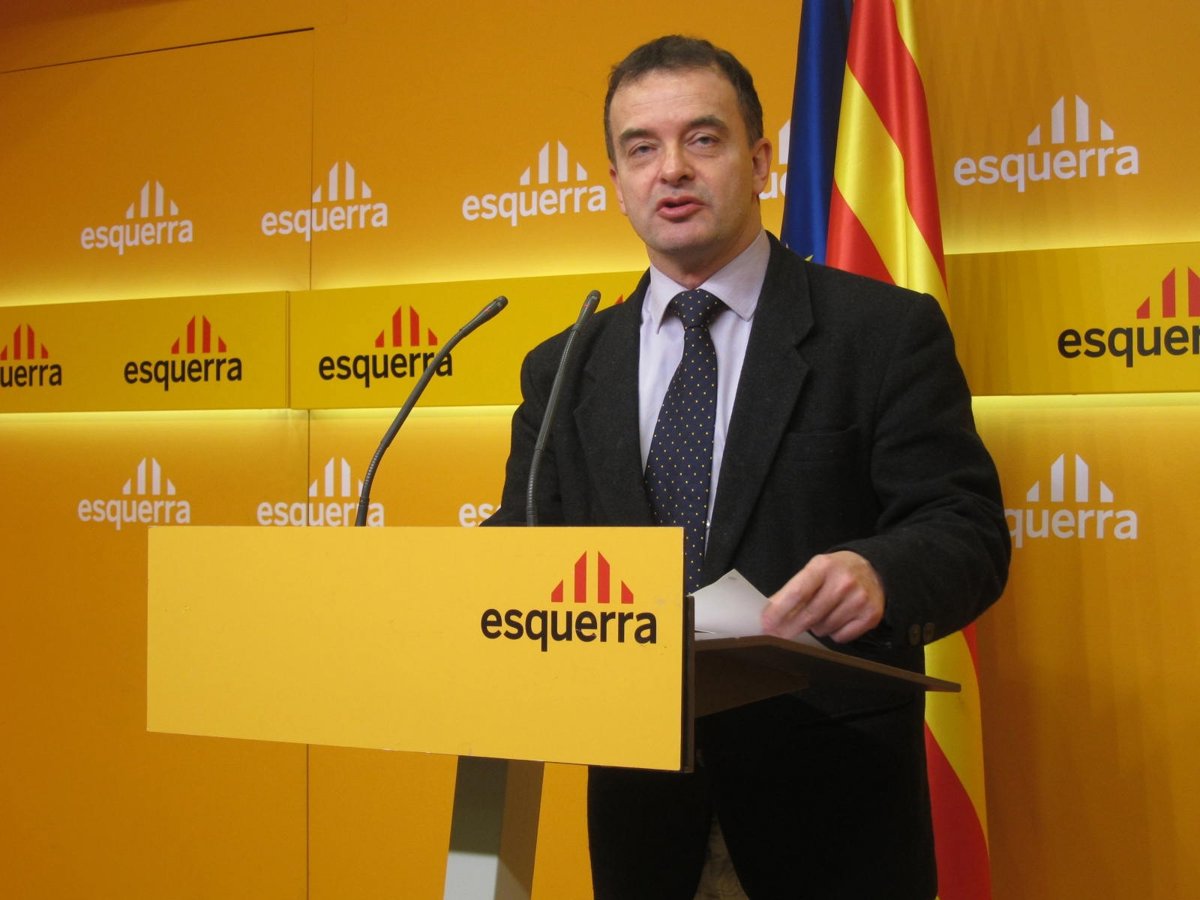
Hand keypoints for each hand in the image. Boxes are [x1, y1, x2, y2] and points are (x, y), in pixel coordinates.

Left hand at [761, 551, 884, 643]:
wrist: (873, 570)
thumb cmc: (836, 571)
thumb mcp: (814, 570)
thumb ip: (793, 589)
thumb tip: (771, 613)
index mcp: (824, 566)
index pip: (797, 593)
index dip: (779, 611)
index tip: (767, 624)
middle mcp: (843, 582)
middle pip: (808, 615)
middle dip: (789, 628)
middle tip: (778, 634)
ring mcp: (859, 599)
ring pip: (823, 629)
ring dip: (815, 627)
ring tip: (822, 613)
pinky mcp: (870, 616)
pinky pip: (840, 637)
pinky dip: (833, 633)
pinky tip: (837, 618)